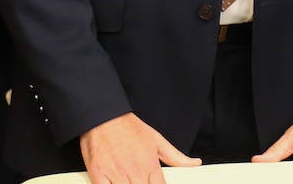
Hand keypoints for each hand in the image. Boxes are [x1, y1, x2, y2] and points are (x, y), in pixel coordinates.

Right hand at [80, 112, 199, 183]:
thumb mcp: (157, 139)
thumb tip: (195, 163)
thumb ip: (176, 157)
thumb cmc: (129, 127)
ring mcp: (115, 173)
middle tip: (141, 182)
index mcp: (149, 164)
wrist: (103, 115)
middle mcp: (134, 170)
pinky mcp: (98, 173)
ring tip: (131, 182)